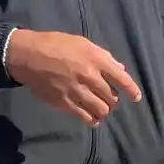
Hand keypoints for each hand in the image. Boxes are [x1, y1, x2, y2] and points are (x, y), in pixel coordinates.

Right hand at [6, 29, 142, 125]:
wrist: (27, 55)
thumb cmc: (55, 44)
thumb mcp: (81, 43)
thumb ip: (103, 57)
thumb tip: (120, 70)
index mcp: (95, 59)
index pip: (121, 78)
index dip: (132, 90)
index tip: (136, 98)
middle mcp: (89, 76)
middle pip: (111, 97)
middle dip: (113, 100)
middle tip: (109, 99)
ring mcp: (76, 91)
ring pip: (101, 109)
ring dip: (104, 111)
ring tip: (101, 109)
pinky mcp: (64, 103)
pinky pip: (85, 117)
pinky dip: (92, 120)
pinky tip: (93, 120)